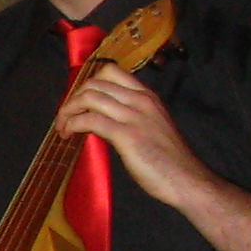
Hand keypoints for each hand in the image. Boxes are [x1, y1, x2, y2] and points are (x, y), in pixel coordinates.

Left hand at [53, 67, 212, 211]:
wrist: (187, 179)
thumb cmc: (169, 159)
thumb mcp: (151, 125)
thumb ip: (130, 115)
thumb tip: (100, 117)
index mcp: (147, 96)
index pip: (111, 71)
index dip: (88, 83)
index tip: (79, 101)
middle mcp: (140, 100)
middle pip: (94, 82)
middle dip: (73, 98)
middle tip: (66, 116)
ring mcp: (134, 116)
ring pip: (89, 97)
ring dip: (68, 111)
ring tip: (63, 127)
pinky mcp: (126, 135)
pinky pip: (89, 120)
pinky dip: (72, 124)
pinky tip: (68, 134)